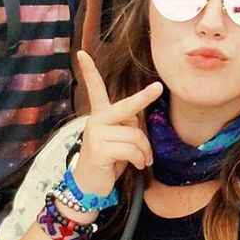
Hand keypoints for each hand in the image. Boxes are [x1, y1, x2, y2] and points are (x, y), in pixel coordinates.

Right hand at [71, 51, 161, 198]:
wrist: (91, 186)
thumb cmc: (109, 161)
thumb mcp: (120, 141)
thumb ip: (127, 127)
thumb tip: (136, 121)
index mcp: (101, 116)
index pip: (95, 90)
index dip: (89, 71)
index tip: (82, 53)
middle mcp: (95, 120)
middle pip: (126, 106)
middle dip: (144, 97)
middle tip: (158, 87)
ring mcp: (95, 133)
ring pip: (135, 135)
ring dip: (145, 151)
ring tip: (142, 160)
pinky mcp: (98, 149)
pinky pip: (131, 149)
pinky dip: (140, 159)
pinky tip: (137, 166)